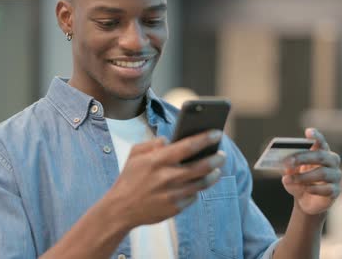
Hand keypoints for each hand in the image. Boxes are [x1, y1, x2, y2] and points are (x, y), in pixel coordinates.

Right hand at [109, 130, 225, 227]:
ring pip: (202, 183)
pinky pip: (192, 196)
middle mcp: (167, 177)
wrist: (120, 210)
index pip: (188, 146)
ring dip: (212, 175)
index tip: (217, 132)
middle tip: (222, 154)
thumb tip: (170, 140)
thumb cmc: (129, 179)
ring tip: (216, 169)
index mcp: (158, 160)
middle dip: (216, 158)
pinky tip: (197, 184)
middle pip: (201, 166)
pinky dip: (195, 189)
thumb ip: (152, 143)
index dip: (205, 138)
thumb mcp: (135, 155)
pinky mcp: (175, 208)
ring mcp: (172, 194)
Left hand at [282, 128, 341, 215]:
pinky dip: (314, 189)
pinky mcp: (336, 190)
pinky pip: (327, 188)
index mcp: (321, 152)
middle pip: (320, 156)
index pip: (321, 142)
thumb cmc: (299, 181)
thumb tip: (287, 168)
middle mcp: (331, 161)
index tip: (308, 131)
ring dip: (304, 176)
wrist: (306, 202)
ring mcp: (336, 176)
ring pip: (323, 173)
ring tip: (289, 179)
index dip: (316, 136)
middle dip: (303, 158)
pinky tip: (305, 189)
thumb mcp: (291, 174)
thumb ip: (290, 169)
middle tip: (288, 162)